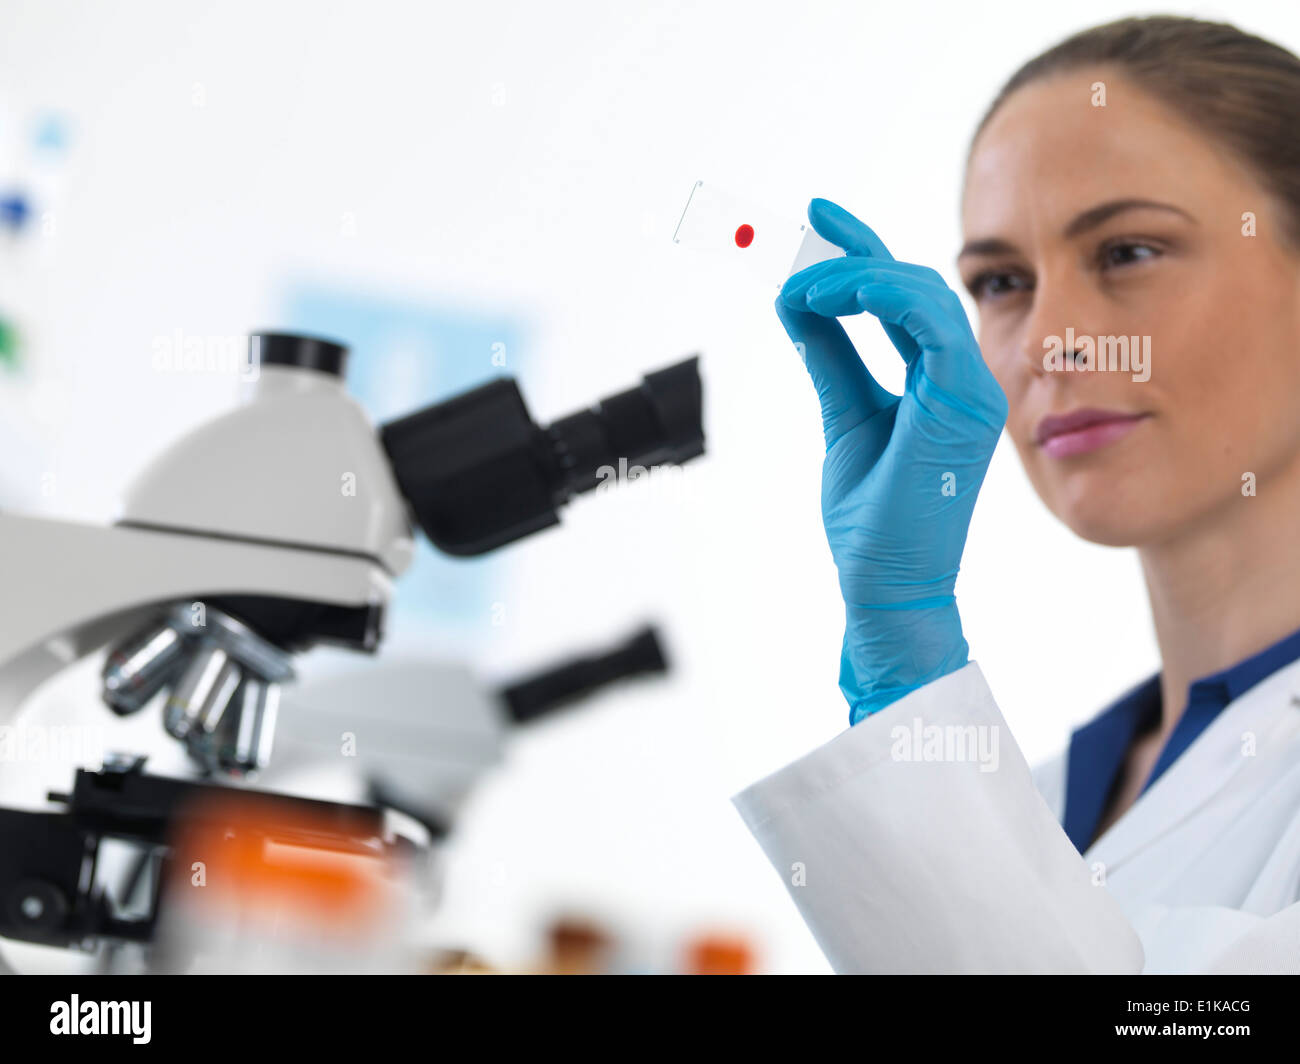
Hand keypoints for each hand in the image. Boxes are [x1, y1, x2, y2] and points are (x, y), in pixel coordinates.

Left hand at [776, 198, 1006, 722]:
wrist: (883, 583)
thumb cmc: (871, 518)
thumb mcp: (843, 416)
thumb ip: (830, 358)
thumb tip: (798, 302)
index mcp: (940, 383)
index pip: (905, 299)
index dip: (862, 251)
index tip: (816, 217)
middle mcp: (963, 381)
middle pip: (912, 287)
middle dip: (850, 256)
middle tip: (796, 251)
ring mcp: (971, 391)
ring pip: (922, 295)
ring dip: (856, 276)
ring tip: (803, 288)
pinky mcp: (963, 404)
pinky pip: (930, 323)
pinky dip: (881, 295)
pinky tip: (834, 293)